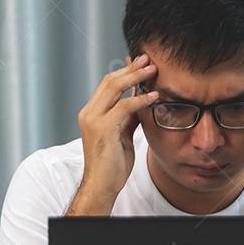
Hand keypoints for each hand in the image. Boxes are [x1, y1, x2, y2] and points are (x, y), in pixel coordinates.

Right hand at [75, 55, 158, 205]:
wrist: (102, 184)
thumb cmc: (112, 163)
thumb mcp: (123, 133)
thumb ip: (129, 115)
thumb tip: (142, 99)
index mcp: (92, 112)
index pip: (108, 84)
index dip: (125, 71)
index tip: (142, 63)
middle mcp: (89, 112)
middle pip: (110, 81)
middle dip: (131, 68)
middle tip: (149, 60)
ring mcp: (93, 119)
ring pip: (114, 88)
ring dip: (136, 77)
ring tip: (153, 70)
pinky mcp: (103, 128)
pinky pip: (124, 107)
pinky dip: (140, 99)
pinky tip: (154, 96)